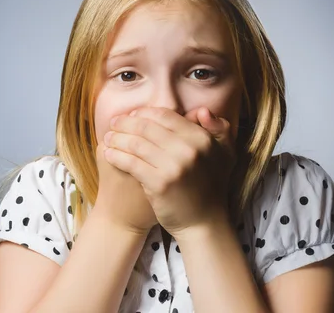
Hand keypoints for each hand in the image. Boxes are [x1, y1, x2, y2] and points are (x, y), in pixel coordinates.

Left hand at [102, 106, 236, 235]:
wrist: (203, 223)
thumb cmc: (210, 186)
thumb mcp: (225, 154)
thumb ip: (218, 129)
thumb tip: (201, 110)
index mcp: (201, 138)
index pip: (165, 116)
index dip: (145, 113)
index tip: (133, 115)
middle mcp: (189, 149)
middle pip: (147, 127)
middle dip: (126, 123)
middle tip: (114, 123)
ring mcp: (174, 167)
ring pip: (136, 144)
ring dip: (117, 138)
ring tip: (108, 137)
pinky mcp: (159, 183)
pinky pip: (131, 163)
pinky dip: (117, 156)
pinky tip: (108, 154)